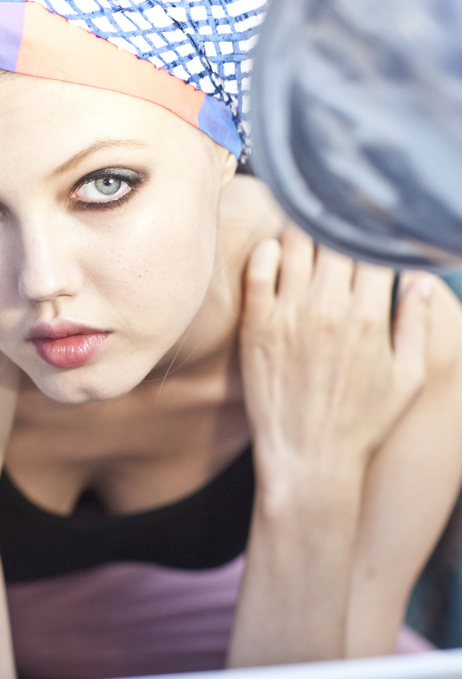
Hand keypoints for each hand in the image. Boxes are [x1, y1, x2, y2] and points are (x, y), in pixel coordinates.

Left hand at [239, 226, 432, 486]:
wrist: (308, 460)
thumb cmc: (362, 423)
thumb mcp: (408, 380)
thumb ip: (417, 325)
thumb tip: (422, 279)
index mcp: (371, 318)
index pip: (373, 248)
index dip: (374, 231)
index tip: (370, 226)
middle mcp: (330, 310)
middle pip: (335, 236)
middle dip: (340, 222)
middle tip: (338, 218)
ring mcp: (289, 315)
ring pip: (296, 242)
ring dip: (305, 228)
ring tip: (309, 226)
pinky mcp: (256, 325)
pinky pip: (258, 267)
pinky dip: (268, 250)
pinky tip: (277, 251)